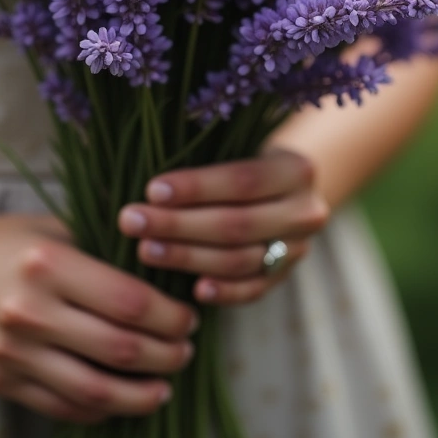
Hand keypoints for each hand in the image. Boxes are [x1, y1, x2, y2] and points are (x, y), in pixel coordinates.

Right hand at [0, 212, 198, 422]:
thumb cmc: (8, 242)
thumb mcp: (56, 229)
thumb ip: (104, 250)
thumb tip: (169, 267)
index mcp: (49, 265)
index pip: (129, 302)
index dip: (170, 317)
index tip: (189, 318)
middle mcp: (30, 312)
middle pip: (119, 349)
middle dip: (166, 356)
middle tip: (186, 352)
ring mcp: (12, 353)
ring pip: (94, 390)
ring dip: (140, 396)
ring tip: (164, 388)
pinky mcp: (1, 382)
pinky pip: (62, 407)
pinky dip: (100, 409)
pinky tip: (121, 400)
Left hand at [117, 147, 328, 305]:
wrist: (287, 187)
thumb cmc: (248, 157)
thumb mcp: (242, 146)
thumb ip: (209, 160)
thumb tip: (151, 185)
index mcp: (296, 170)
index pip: (243, 181)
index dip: (197, 187)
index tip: (151, 190)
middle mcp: (305, 211)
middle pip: (237, 224)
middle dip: (179, 224)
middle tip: (132, 221)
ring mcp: (298, 248)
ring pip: (240, 260)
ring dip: (188, 257)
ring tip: (145, 249)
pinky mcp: (285, 275)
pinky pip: (253, 290)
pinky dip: (224, 292)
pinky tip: (192, 290)